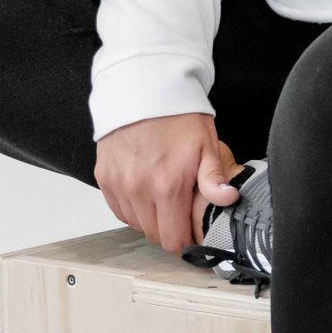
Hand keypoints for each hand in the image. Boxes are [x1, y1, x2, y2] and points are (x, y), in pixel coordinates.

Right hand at [94, 111, 240, 255]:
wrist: (143, 89)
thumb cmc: (177, 116)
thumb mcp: (206, 145)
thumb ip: (213, 178)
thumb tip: (227, 200)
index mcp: (167, 186)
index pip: (173, 240)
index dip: (186, 243)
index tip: (193, 236)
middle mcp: (138, 189)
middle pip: (154, 235)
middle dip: (170, 232)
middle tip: (181, 217)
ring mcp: (118, 184)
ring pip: (135, 224)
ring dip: (150, 220)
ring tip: (164, 202)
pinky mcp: (104, 177)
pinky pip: (118, 209)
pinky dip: (132, 208)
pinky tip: (145, 194)